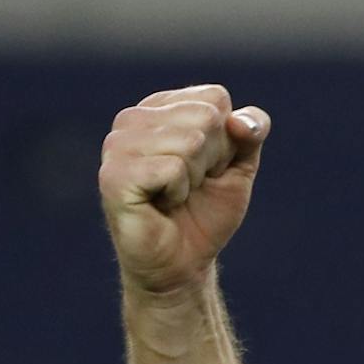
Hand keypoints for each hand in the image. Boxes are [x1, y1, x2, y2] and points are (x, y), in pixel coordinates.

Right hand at [99, 84, 270, 294]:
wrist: (183, 264)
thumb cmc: (205, 212)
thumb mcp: (239, 166)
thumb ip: (249, 132)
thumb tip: (241, 120)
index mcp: (160, 107)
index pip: (216, 99)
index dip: (226, 141)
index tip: (207, 167)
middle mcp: (133, 118)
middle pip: (206, 117)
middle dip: (212, 159)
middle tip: (191, 185)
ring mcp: (118, 144)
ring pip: (191, 141)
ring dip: (195, 178)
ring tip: (175, 195)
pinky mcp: (114, 174)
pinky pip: (172, 168)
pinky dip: (179, 192)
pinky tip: (161, 204)